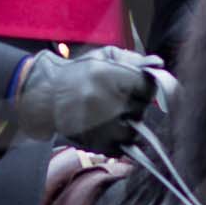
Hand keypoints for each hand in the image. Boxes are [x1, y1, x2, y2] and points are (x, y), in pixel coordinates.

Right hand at [5, 48, 161, 154]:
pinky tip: (108, 129)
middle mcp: (109, 102)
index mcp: (113, 76)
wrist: (47, 94)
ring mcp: (103, 126)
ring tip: (113, 116)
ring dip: (127, 125)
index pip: (149, 88)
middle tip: (118, 99)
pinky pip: (120, 148)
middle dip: (134, 105)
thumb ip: (133, 59)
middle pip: (141, 110)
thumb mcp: (104, 56)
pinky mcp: (96, 143)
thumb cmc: (79, 72)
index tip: (135, 86)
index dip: (144, 87)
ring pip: (133, 132)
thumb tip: (158, 64)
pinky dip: (117, 141)